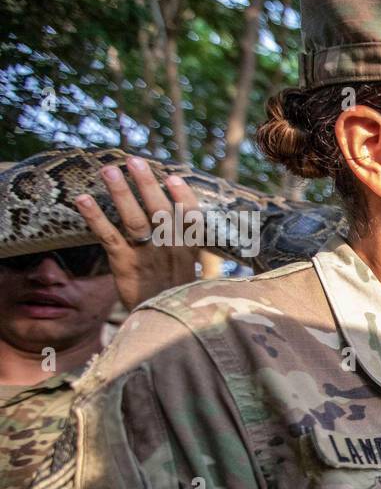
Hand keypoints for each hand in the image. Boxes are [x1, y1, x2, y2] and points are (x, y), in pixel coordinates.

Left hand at [73, 156, 201, 309]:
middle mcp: (169, 250)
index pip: (190, 218)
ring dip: (121, 192)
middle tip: (135, 160)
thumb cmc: (175, 300)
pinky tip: (82, 199)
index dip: (183, 197)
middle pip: (159, 211)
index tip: (174, 177)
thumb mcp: (191, 277)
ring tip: (109, 169)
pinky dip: (95, 217)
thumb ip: (187, 253)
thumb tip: (187, 230)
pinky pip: (109, 236)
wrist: (163, 328)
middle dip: (146, 184)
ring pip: (134, 219)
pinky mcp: (124, 265)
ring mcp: (147, 256)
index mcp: (188, 251)